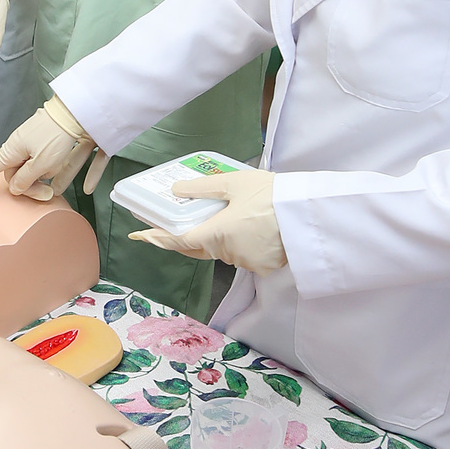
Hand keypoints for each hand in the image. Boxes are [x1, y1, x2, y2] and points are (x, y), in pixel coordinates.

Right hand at [0, 96, 107, 201]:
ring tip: (58, 185)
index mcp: (12, 151)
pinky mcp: (47, 145)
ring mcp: (33, 146)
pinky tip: (75, 185)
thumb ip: (25, 178)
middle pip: (15, 175)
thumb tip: (13, 187)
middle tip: (47, 193)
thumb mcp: (41, 163)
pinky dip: (63, 176)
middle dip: (30, 188)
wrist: (76, 112)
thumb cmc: (58, 135)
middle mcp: (19, 148)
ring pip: (32, 171)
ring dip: (45, 181)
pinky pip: (49, 166)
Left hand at [128, 169, 286, 275]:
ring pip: (224, 249)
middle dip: (189, 234)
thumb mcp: (235, 182)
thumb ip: (203, 188)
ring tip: (234, 213)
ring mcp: (247, 262)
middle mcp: (228, 252)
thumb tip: (178, 190)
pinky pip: (244, 254)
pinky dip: (242, 241)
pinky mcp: (264, 266)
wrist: (310, 213)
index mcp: (217, 234)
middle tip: (180, 220)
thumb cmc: (273, 195)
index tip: (139, 235)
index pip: (178, 240)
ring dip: (221, 235)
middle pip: (200, 246)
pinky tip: (252, 225)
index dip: (156, 238)